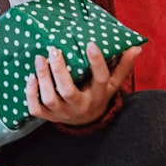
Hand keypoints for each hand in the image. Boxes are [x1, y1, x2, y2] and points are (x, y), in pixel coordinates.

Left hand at [24, 42, 140, 125]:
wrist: (86, 121)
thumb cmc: (97, 94)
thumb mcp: (111, 83)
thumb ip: (122, 65)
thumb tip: (136, 47)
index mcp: (98, 94)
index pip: (100, 78)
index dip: (96, 62)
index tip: (90, 43)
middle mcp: (80, 105)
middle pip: (68, 91)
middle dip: (59, 70)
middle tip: (53, 49)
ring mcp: (63, 112)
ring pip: (50, 99)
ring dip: (43, 78)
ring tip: (39, 58)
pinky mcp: (48, 116)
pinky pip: (36, 109)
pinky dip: (30, 94)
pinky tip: (30, 78)